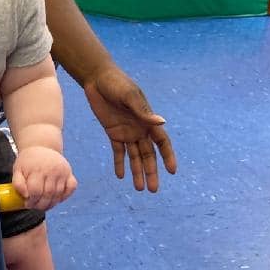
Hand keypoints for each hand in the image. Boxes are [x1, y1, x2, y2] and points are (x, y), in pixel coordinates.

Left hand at [12, 146, 76, 209]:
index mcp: (37, 169)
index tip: (27, 204)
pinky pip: (71, 188)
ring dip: (51, 203)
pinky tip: (56, 198)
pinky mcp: (69, 172)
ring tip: (44, 205)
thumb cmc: (28, 161)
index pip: (36, 191)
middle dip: (41, 205)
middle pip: (48, 194)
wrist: (41, 146)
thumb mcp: (18, 170)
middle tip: (35, 206)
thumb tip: (25, 195)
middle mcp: (51, 170)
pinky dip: (65, 196)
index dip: (31, 201)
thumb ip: (17, 183)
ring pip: (59, 194)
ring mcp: (62, 171)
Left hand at [84, 67, 176, 192]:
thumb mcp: (129, 96)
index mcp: (148, 120)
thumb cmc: (117, 84)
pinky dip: (120, 163)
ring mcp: (127, 132)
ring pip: (134, 156)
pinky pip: (118, 151)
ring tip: (139, 188)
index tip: (172, 171)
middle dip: (151, 171)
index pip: (162, 142)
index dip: (168, 156)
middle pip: (148, 154)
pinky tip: (121, 176)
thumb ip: (143, 112)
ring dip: (137, 171)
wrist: (97, 79)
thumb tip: (162, 122)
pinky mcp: (113, 132)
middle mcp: (140, 129)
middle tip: (152, 189)